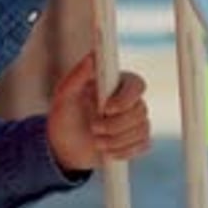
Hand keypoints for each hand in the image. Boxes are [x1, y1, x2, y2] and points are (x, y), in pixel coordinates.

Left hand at [46, 52, 150, 172]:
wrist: (65, 147)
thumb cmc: (64, 116)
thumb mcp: (64, 96)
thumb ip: (77, 75)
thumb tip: (92, 56)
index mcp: (115, 83)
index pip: (136, 84)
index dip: (125, 98)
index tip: (106, 108)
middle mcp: (129, 99)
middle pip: (140, 110)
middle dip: (115, 124)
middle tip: (93, 128)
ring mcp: (135, 120)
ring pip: (142, 129)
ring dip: (116, 140)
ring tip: (96, 141)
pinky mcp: (137, 139)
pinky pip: (143, 145)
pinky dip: (124, 151)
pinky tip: (107, 151)